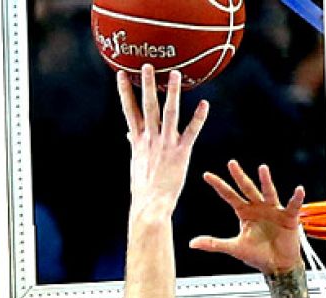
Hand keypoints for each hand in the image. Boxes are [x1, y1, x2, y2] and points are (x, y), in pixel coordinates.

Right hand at [118, 66, 208, 217]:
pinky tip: (204, 103)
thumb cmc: (144, 188)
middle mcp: (150, 139)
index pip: (129, 111)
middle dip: (146, 84)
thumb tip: (129, 134)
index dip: (125, 92)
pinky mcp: (180, 153)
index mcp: (138, 141)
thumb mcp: (136, 163)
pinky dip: (198, 117)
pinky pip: (191, 131)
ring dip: (172, 92)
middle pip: (148, 106)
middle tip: (146, 65)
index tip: (121, 75)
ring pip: (169, 113)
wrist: (150, 205)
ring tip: (175, 74)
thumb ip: (135, 145)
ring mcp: (165, 144)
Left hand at [190, 161, 305, 274]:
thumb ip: (214, 244)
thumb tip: (192, 243)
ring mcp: (274, 211)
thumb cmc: (258, 255)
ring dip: (265, 181)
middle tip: (231, 163)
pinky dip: (296, 198)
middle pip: (247, 189)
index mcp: (245, 212)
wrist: (278, 266)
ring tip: (262, 168)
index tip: (206, 175)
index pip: (229, 196)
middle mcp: (258, 208)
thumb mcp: (234, 248)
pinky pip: (293, 206)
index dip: (219, 186)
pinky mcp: (288, 217)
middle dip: (239, 176)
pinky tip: (299, 190)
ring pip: (269, 193)